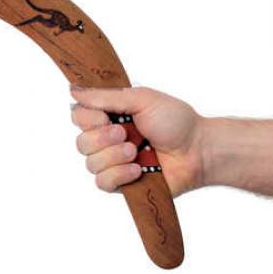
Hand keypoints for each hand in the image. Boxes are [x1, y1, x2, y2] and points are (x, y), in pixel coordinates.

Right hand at [71, 86, 204, 196]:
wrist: (199, 150)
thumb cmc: (175, 121)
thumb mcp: (141, 99)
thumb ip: (105, 96)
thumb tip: (73, 90)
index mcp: (110, 116)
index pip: (78, 117)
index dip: (87, 119)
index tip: (106, 116)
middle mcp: (108, 139)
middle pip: (80, 143)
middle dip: (102, 139)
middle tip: (124, 133)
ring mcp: (113, 162)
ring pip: (90, 164)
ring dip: (113, 156)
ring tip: (136, 151)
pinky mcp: (121, 183)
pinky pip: (102, 183)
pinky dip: (119, 174)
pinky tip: (137, 169)